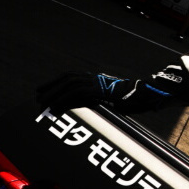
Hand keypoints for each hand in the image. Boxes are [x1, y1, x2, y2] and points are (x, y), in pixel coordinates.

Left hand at [37, 65, 188, 113]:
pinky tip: (56, 106)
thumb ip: (106, 103)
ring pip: (69, 83)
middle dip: (51, 86)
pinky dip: (64, 99)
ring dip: (54, 92)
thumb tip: (102, 111)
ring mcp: (99, 82)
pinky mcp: (101, 90)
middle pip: (68, 78)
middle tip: (38, 95)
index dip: (58, 83)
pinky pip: (77, 92)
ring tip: (42, 101)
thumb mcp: (117, 102)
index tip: (46, 90)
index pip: (74, 77)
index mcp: (99, 80)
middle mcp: (97, 78)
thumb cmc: (138, 100)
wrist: (150, 94)